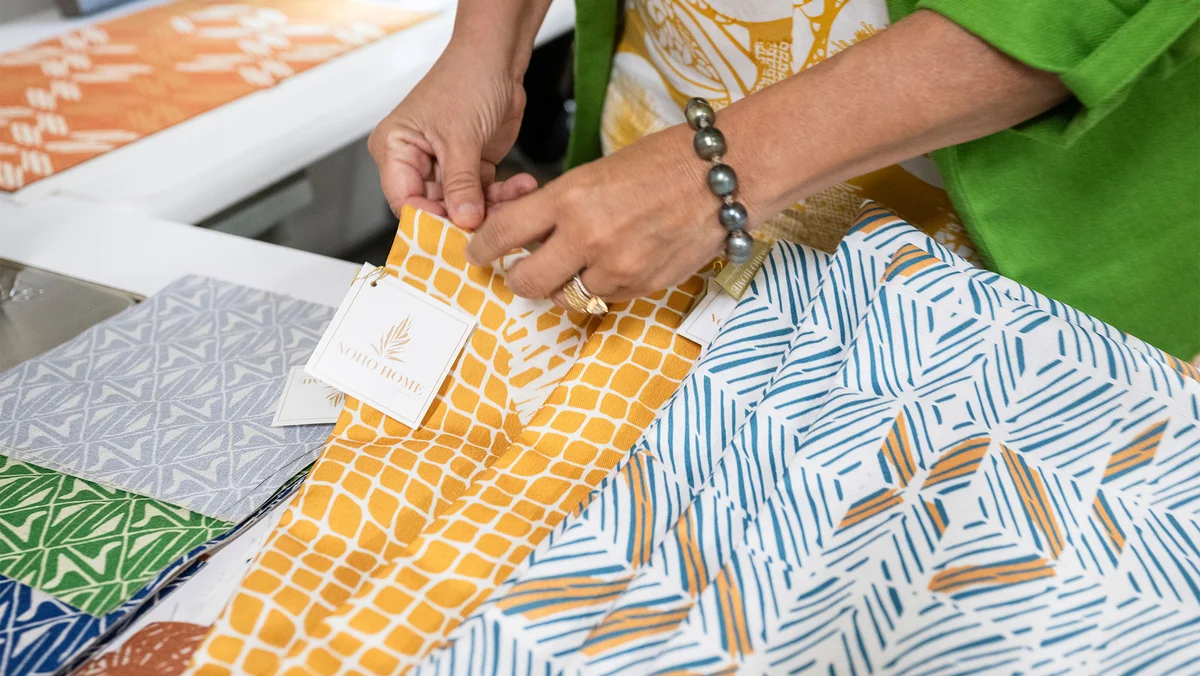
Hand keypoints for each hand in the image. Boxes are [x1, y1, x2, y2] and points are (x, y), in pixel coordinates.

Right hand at [368, 44, 537, 228]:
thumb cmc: (465, 78)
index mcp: (395, 150)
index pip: (405, 201)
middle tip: (492, 229)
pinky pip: (486, 194)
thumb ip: (461, 184)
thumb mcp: (460, 136)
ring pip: (465, 205)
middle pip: (436, 208)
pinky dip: (505, 195)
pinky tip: (523, 187)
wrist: (498, 58)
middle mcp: (416, 161)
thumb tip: (463, 221)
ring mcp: (446, 165)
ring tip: (515, 205)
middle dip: (466, 219)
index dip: (429, 221)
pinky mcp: (473, 166)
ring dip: (492, 208)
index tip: (456, 237)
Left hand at [464, 124, 732, 304]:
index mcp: (570, 198)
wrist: (725, 177)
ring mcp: (617, 269)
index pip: (503, 235)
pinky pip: (604, 299)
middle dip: (518, 279)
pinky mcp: (642, 288)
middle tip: (521, 270)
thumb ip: (560, 206)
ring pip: (566, 298)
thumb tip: (527, 234)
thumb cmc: (663, 162)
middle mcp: (588, 238)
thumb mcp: (596, 172)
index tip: (479, 252)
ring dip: (564, 285)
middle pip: (526, 283)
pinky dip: (601, 287)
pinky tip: (617, 261)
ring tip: (579, 262)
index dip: (483, 248)